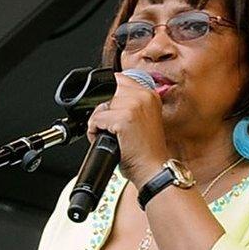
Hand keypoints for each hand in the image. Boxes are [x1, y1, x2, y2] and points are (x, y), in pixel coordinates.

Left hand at [86, 73, 169, 187]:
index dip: (111, 97)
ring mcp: (133, 106)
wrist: (153, 169)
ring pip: (100, 108)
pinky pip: (96, 120)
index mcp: (150, 94)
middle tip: (116, 129)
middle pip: (108, 94)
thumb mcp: (145, 119)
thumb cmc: (147, 151)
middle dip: (106, 112)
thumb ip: (131, 103)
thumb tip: (110, 93)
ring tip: (113, 136)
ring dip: (100, 123)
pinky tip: (109, 141)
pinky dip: (95, 133)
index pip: (120, 80)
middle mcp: (143, 96)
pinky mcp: (123, 119)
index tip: (114, 112)